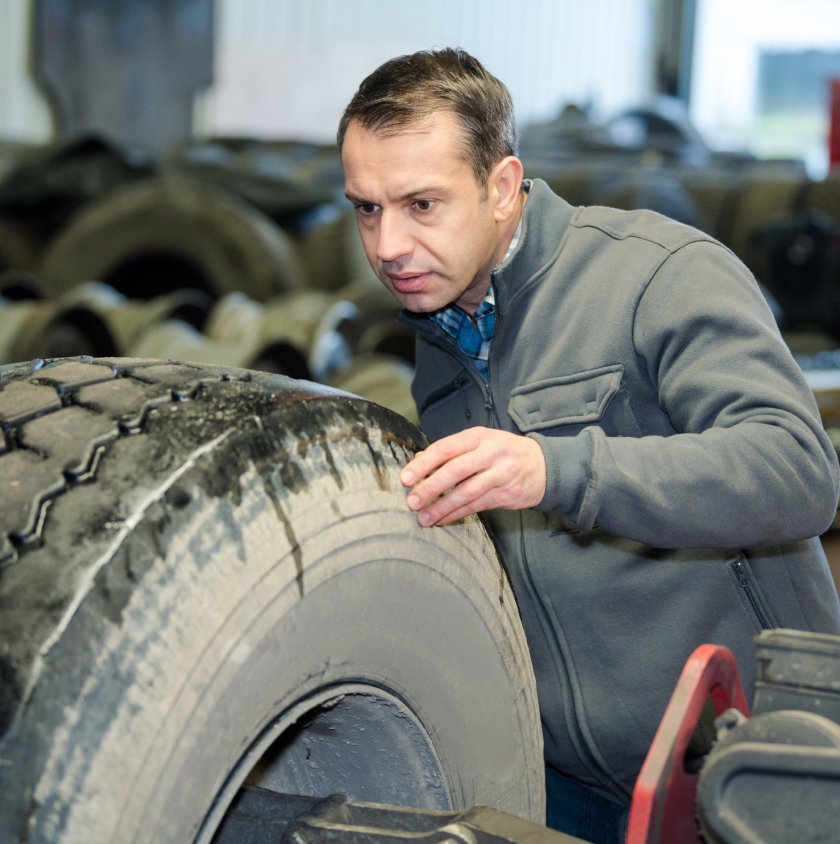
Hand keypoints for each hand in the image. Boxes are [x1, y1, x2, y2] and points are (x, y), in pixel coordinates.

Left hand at [400, 427, 546, 525]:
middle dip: (430, 487)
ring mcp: (501, 474)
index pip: (446, 447)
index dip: (424, 463)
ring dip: (442, 507)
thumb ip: (452, 451)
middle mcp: (491, 453)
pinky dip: (456, 514)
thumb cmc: (504, 452)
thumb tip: (419, 461)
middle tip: (411, 500)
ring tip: (423, 517)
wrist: (544, 466)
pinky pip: (477, 506)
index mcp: (479, 436)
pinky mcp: (507, 495)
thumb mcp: (481, 442)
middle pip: (455, 470)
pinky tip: (442, 519)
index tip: (406, 477)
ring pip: (466, 492)